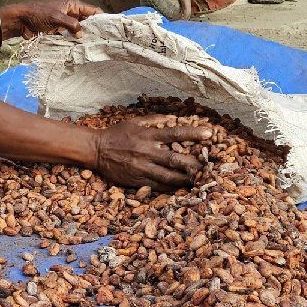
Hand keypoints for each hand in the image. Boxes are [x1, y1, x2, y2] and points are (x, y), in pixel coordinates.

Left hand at [2, 0, 101, 39]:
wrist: (21, 21)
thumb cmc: (38, 14)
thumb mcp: (57, 18)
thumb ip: (71, 25)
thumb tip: (82, 34)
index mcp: (73, 5)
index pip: (93, 11)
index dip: (102, 18)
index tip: (110, 29)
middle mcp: (71, 13)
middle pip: (88, 21)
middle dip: (94, 29)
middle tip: (104, 41)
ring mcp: (65, 23)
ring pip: (80, 30)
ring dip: (84, 37)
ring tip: (95, 46)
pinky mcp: (59, 31)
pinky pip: (71, 36)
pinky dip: (75, 41)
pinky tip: (81, 48)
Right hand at [92, 116, 210, 190]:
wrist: (96, 150)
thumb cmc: (116, 134)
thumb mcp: (134, 122)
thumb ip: (154, 119)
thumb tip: (172, 117)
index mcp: (147, 135)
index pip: (175, 133)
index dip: (193, 133)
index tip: (210, 133)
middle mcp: (146, 151)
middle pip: (175, 159)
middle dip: (195, 163)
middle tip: (211, 166)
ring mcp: (142, 168)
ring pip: (169, 176)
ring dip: (186, 179)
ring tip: (201, 181)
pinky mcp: (137, 180)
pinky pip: (158, 187)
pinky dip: (171, 189)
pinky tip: (183, 189)